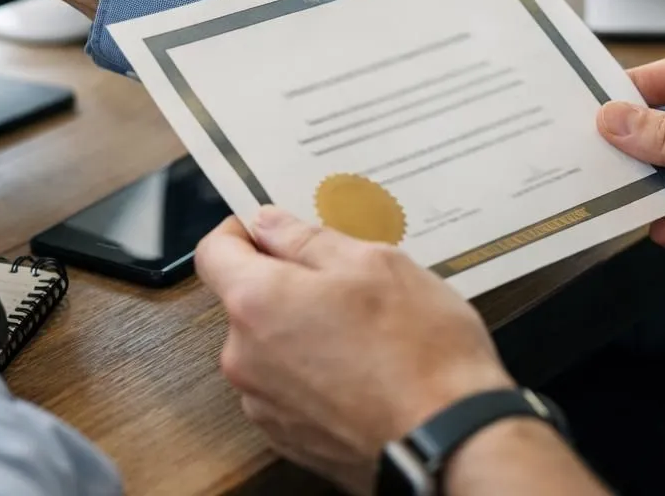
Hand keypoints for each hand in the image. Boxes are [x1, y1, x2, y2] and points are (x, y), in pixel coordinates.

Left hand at [195, 207, 513, 493]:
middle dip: (286, 284)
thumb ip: (306, 239)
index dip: (240, 231)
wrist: (451, 442)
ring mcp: (264, 405)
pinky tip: (363, 371)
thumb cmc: (419, 351)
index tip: (270, 228)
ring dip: (301, 332)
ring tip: (364, 333)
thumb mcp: (373, 263)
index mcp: (256, 303)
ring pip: (269, 347)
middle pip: (245, 302)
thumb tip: (269, 223)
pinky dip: (315, 374)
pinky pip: (288, 389)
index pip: (213, 253)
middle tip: (344, 282)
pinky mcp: (290, 439)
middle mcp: (245, 358)